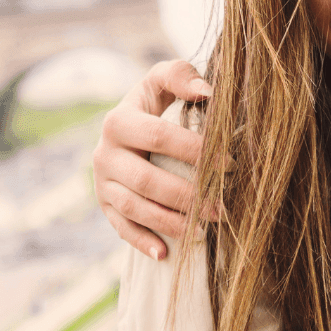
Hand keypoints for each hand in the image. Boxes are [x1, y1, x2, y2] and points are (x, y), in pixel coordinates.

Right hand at [92, 60, 209, 259]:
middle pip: (147, 180)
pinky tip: (166, 254)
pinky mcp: (105, 206)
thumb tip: (208, 92)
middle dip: (187, 195)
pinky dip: (142, 242)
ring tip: (204, 231)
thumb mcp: (162, 81)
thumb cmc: (156, 102)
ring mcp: (101, 183)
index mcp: (119, 121)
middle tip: (222, 207)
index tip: (228, 162)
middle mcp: (103, 153)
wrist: (127, 126)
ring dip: (170, 222)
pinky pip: (121, 228)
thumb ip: (181, 76)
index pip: (159, 137)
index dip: (195, 151)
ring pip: (135, 208)